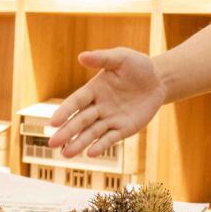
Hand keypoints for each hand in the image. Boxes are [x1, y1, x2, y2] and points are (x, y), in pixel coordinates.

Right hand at [46, 47, 166, 158]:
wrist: (158, 80)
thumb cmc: (137, 66)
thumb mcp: (121, 58)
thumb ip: (102, 58)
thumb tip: (81, 57)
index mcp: (93, 89)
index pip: (76, 102)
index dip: (65, 111)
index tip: (53, 122)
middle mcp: (98, 106)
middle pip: (80, 121)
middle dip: (67, 132)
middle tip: (52, 143)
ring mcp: (110, 119)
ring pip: (92, 133)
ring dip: (79, 143)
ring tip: (66, 155)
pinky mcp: (123, 129)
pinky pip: (110, 139)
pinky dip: (101, 146)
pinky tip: (91, 154)